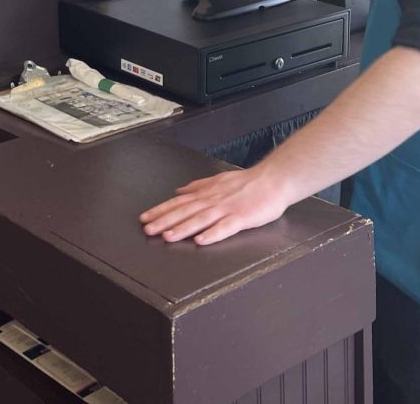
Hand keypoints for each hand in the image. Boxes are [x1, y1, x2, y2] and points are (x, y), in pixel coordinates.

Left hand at [139, 167, 291, 244]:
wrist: (274, 179)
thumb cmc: (248, 182)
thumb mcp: (219, 179)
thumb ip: (198, 186)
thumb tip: (179, 191)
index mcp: (208, 192)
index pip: (180, 202)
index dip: (161, 210)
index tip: (145, 218)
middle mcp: (214, 200)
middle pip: (186, 211)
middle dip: (165, 221)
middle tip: (148, 230)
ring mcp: (228, 209)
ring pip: (201, 219)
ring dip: (183, 228)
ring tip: (167, 237)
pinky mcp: (242, 217)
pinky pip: (225, 227)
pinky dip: (212, 234)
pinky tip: (201, 241)